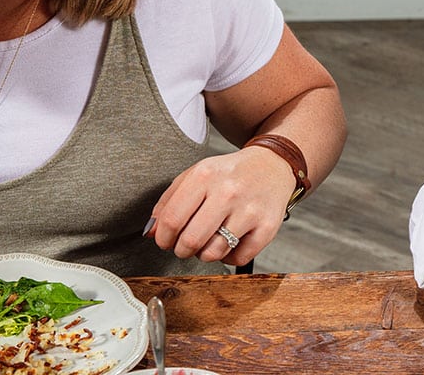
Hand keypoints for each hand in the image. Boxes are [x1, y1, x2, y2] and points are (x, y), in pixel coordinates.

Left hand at [146, 146, 294, 266]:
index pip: (172, 219)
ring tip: (206, 243)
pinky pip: (238, 258)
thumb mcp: (196, 175)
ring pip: (213, 253)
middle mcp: (228, 192)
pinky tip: (228, 243)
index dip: (163, 238)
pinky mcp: (267, 227)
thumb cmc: (230, 173)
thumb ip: (169, 201)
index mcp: (205, 176)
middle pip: (191, 240)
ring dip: (203, 255)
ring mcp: (249, 211)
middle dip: (181, 250)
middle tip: (184, 246)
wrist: (272, 165)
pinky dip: (228, 258)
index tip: (165, 241)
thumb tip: (151, 232)